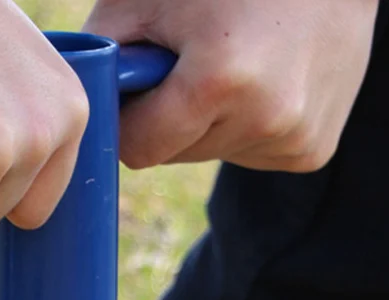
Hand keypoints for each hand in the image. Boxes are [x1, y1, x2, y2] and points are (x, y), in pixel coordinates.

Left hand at [83, 0, 378, 171]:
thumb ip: (102, 54)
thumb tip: (76, 113)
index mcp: (219, 81)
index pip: (138, 149)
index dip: (129, 118)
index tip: (138, 85)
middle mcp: (264, 119)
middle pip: (176, 155)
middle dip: (171, 117)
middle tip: (196, 57)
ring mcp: (294, 139)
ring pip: (213, 154)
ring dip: (212, 120)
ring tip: (239, 61)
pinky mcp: (312, 150)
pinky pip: (251, 154)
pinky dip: (249, 124)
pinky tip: (269, 78)